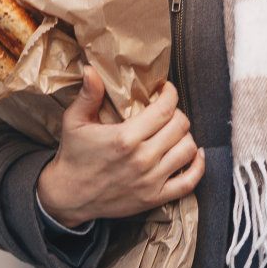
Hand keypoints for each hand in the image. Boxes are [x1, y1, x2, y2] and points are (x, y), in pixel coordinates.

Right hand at [36, 66, 205, 226]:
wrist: (69, 196)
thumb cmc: (73, 156)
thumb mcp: (74, 121)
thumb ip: (87, 95)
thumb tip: (91, 69)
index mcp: (125, 137)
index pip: (164, 109)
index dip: (170, 94)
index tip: (165, 89)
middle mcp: (142, 159)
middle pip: (180, 126)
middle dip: (177, 112)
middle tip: (167, 110)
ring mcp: (151, 181)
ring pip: (187, 150)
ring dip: (185, 136)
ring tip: (174, 131)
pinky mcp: (154, 198)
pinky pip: (189, 182)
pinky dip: (198, 166)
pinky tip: (195, 154)